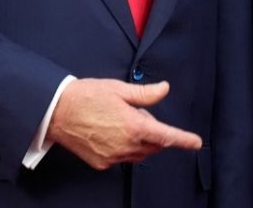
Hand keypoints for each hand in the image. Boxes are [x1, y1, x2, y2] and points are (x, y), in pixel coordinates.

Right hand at [46, 79, 202, 169]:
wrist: (56, 111)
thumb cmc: (86, 96)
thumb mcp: (119, 89)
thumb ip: (145, 94)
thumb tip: (165, 89)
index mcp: (133, 126)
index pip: (166, 136)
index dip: (184, 140)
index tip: (196, 143)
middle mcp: (125, 145)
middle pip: (154, 145)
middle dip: (154, 132)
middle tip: (136, 113)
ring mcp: (113, 156)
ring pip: (139, 154)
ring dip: (140, 141)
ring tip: (120, 121)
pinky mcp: (101, 163)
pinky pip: (122, 158)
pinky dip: (124, 148)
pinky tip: (110, 132)